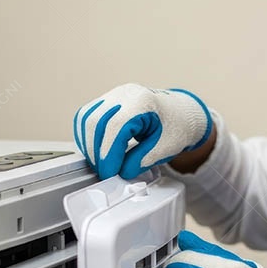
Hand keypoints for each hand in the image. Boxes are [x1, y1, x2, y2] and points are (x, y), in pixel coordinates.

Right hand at [72, 83, 212, 178]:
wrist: (180, 114)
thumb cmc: (176, 127)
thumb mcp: (164, 149)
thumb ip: (140, 161)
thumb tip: (119, 172)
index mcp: (143, 102)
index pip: (115, 127)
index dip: (108, 154)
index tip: (110, 173)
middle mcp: (124, 94)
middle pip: (96, 123)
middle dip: (97, 152)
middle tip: (106, 172)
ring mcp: (113, 96)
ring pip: (86, 120)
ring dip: (89, 145)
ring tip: (102, 163)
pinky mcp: (106, 102)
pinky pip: (86, 118)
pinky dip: (87, 137)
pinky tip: (96, 151)